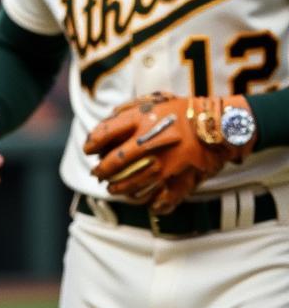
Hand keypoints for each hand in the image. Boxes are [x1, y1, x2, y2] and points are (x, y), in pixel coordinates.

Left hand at [83, 91, 254, 214]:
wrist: (219, 125)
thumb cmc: (183, 111)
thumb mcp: (152, 103)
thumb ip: (127, 113)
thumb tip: (105, 125)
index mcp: (140, 121)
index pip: (105, 133)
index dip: (91, 143)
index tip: (88, 150)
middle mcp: (149, 144)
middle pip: (114, 163)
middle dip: (101, 171)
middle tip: (97, 174)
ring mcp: (165, 166)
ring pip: (132, 185)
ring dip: (119, 189)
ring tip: (114, 190)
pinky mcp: (181, 182)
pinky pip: (161, 200)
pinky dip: (152, 205)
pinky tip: (146, 203)